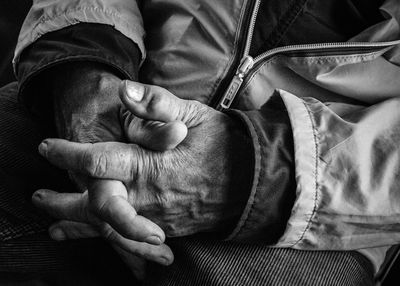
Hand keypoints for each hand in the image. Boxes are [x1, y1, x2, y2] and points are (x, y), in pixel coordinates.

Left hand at [34, 80, 252, 238]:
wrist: (255, 178)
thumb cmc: (222, 142)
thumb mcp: (193, 114)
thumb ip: (157, 104)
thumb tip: (124, 92)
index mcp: (152, 166)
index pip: (99, 161)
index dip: (68, 153)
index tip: (48, 146)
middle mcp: (150, 198)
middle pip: (93, 205)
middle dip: (62, 202)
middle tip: (39, 196)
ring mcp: (159, 219)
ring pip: (108, 228)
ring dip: (77, 225)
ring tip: (54, 225)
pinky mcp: (168, 228)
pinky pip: (130, 240)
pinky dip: (106, 240)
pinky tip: (97, 239)